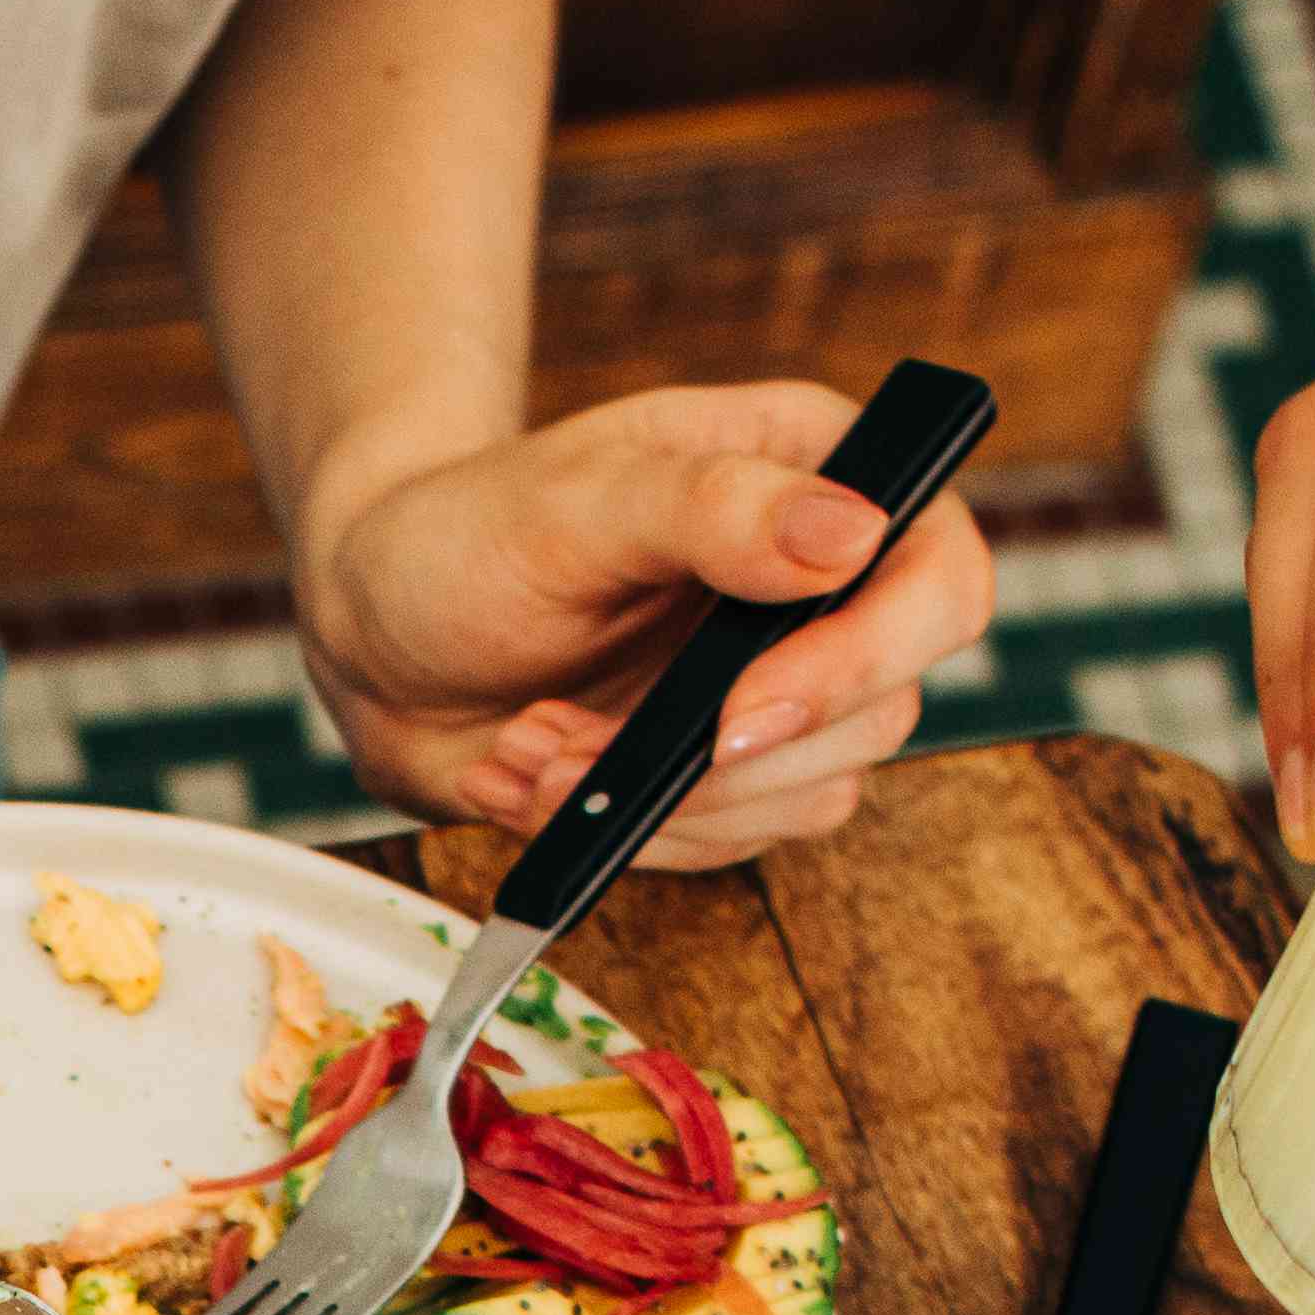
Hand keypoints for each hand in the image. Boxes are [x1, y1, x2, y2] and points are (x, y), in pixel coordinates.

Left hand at [296, 381, 997, 866]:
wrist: (376, 630)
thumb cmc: (466, 533)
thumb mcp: (573, 500)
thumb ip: (709, 508)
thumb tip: (849, 532)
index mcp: (814, 476)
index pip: (938, 571)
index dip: (869, 655)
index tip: (742, 706)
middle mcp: (823, 585)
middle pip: (883, 709)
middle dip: (722, 757)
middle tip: (574, 741)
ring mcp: (778, 685)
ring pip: (812, 792)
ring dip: (665, 804)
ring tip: (534, 752)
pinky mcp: (724, 771)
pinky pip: (730, 838)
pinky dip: (628, 832)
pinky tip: (535, 778)